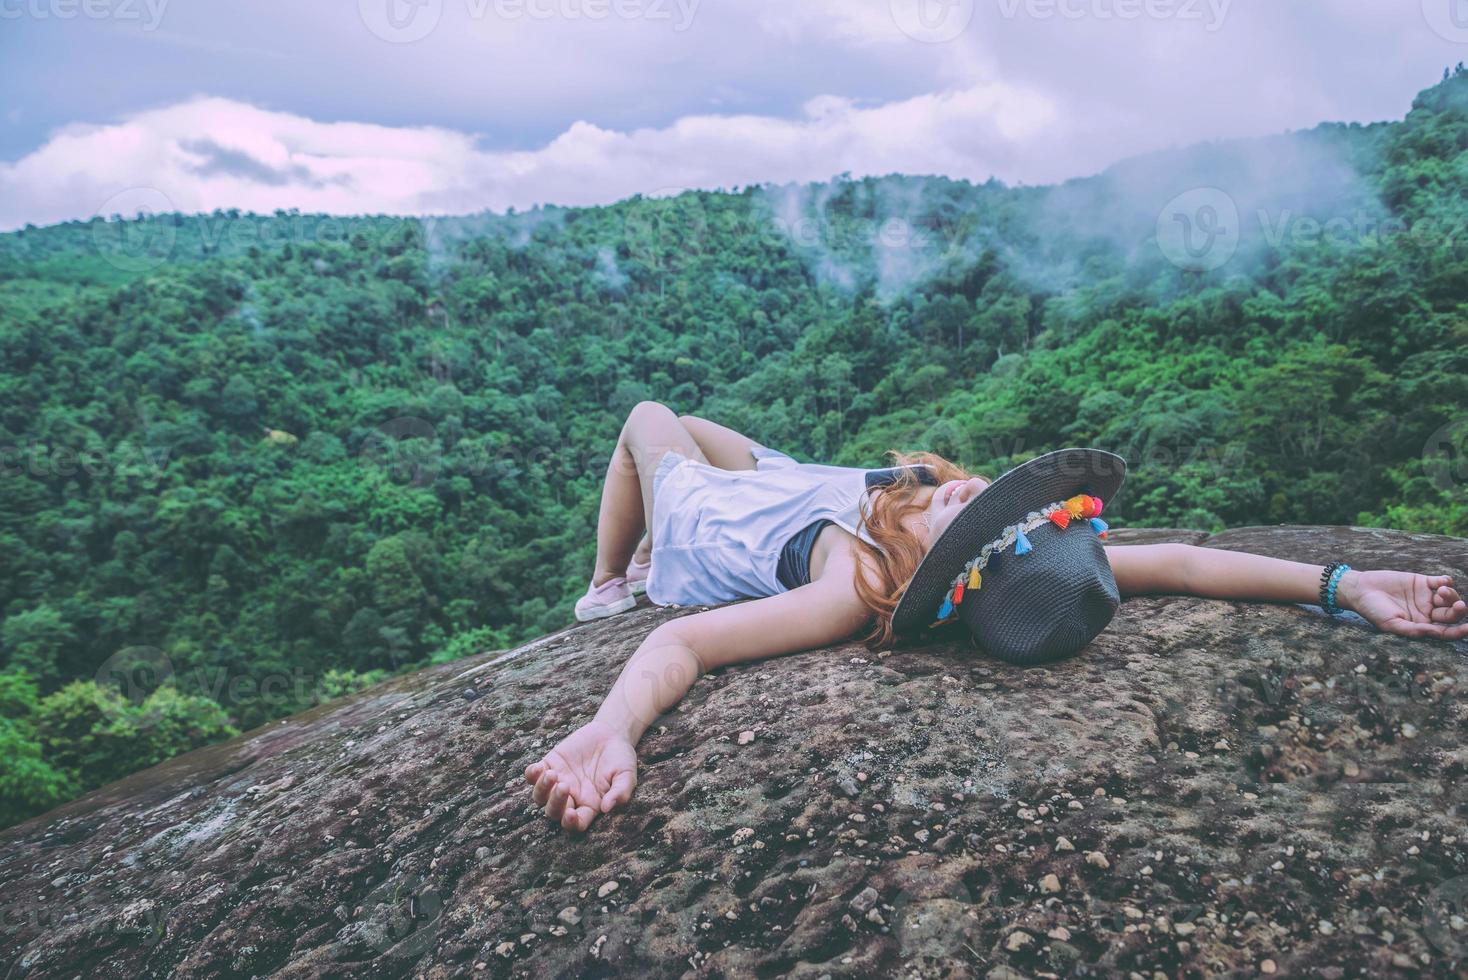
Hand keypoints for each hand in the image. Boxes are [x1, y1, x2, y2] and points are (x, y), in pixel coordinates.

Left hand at [523, 720, 637, 832]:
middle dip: (556, 803)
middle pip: (554, 812)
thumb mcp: (627, 775)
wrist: (610, 734)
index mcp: (589, 805)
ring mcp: (558, 782)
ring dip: (542, 789)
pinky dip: (531, 775)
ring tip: (551, 774)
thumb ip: (621, 792)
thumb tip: (607, 808)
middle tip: (564, 786)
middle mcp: (571, 798)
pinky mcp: (549, 764)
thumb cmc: (620, 759)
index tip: (572, 814)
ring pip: (540, 797)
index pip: (576, 823)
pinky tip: (538, 768)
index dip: (571, 823)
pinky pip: (532, 776)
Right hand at [1337, 569, 1467, 640]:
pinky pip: (1441, 581)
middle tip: (1459, 605)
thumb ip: (1414, 630)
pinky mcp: (1422, 581)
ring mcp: (1426, 596)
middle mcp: (1427, 612)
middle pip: (1451, 613)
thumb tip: (1436, 632)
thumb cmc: (1373, 611)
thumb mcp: (1391, 625)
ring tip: (1442, 591)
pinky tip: (1443, 582)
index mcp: (1421, 626)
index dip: (1459, 632)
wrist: (1360, 589)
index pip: (1445, 631)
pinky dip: (1447, 581)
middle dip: (1458, 610)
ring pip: (1449, 597)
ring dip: (1451, 595)